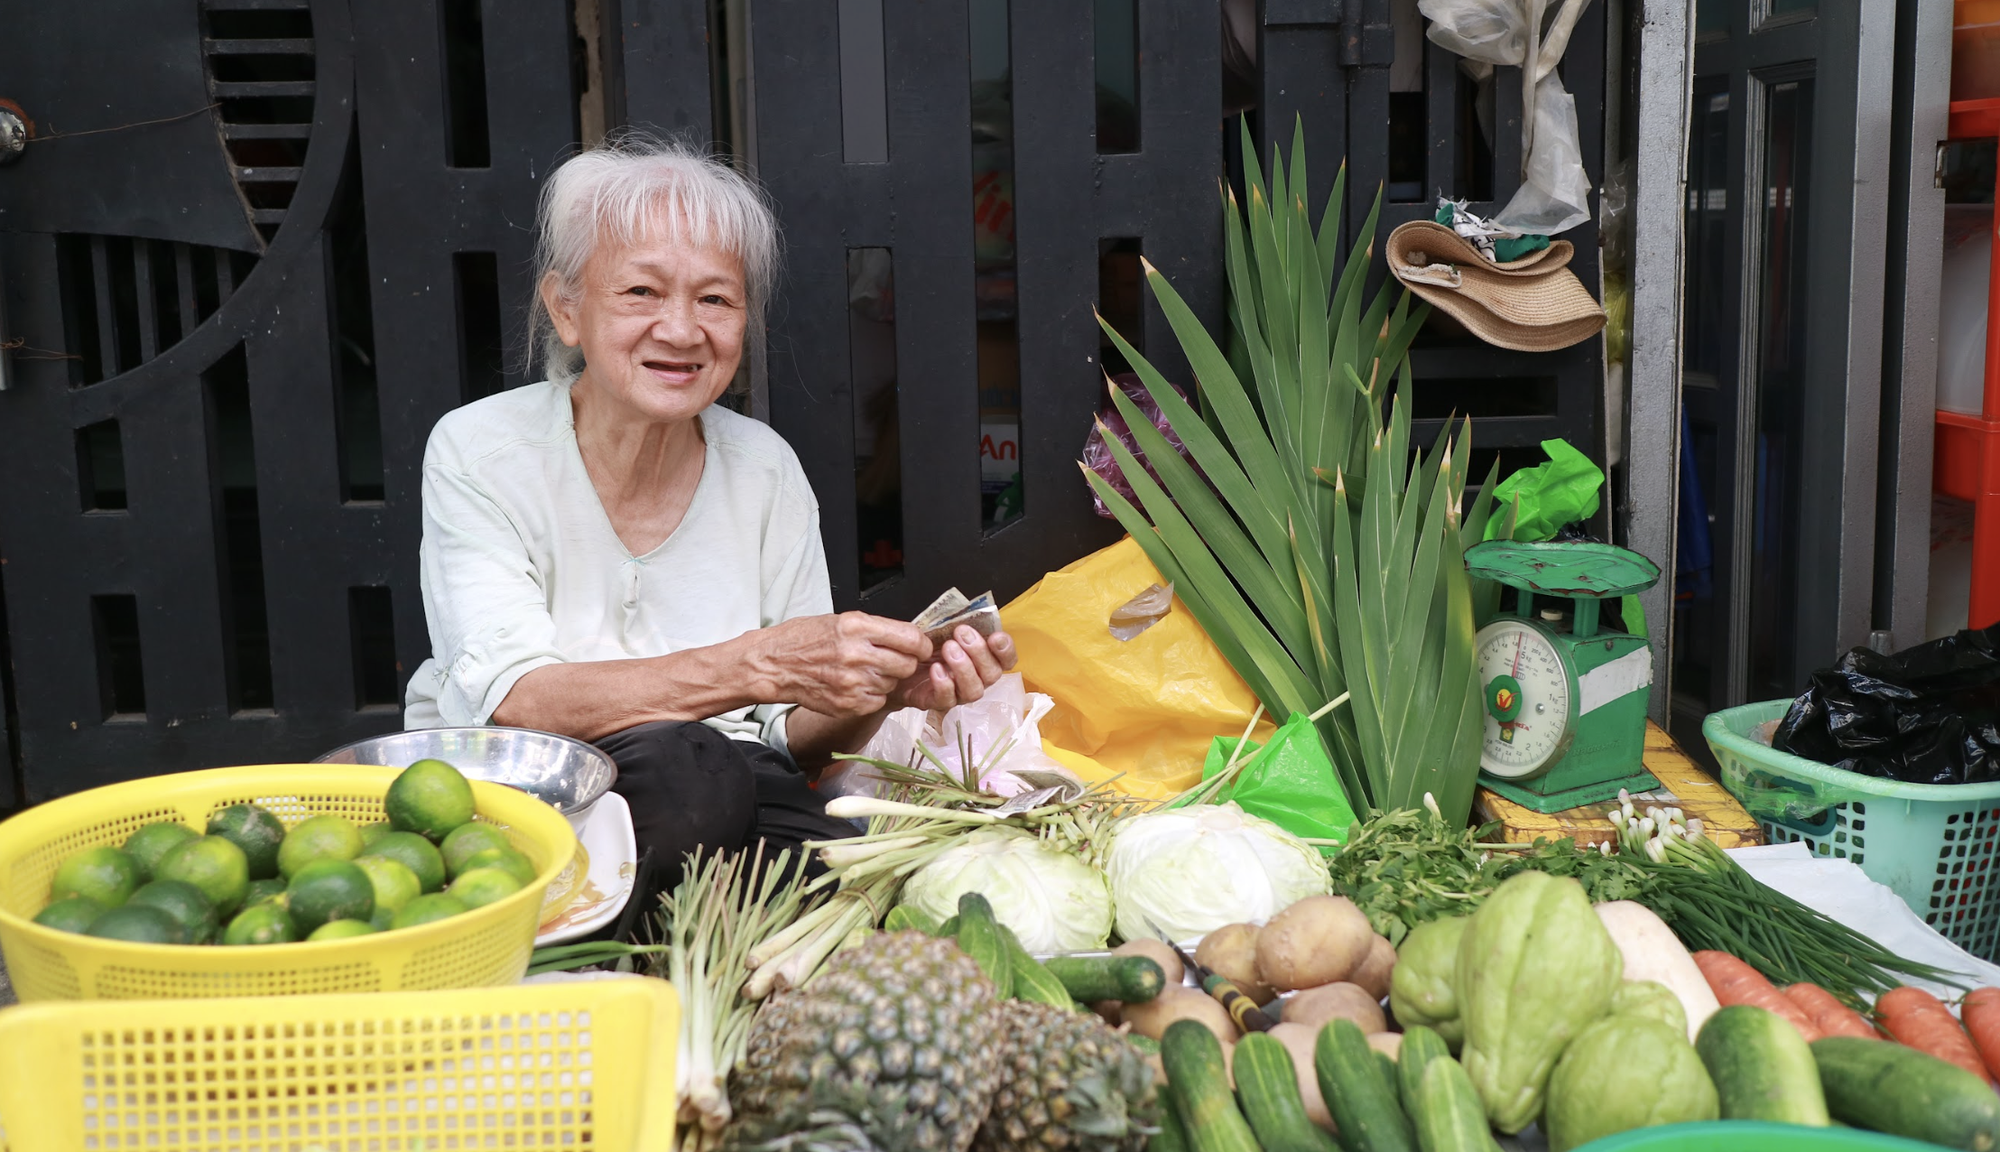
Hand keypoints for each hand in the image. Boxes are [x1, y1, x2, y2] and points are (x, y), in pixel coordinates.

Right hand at [751, 612, 931, 717]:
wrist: (774, 664)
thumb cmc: (804, 639)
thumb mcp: (841, 621)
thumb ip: (876, 629)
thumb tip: (909, 638)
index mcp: (856, 627)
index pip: (910, 638)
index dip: (921, 645)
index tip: (920, 647)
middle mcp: (856, 654)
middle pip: (907, 665)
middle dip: (905, 662)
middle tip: (891, 660)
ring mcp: (852, 682)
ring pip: (892, 684)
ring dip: (886, 679)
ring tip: (864, 671)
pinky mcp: (848, 704)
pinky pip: (878, 701)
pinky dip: (872, 694)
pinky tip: (855, 685)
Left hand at [893, 626, 1017, 712]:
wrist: (900, 662)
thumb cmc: (928, 645)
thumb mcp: (944, 629)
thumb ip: (960, 624)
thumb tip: (969, 612)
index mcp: (983, 659)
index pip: (1006, 660)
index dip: (1006, 650)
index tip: (995, 637)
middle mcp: (976, 679)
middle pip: (992, 674)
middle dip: (979, 652)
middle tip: (961, 633)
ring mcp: (959, 693)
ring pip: (974, 690)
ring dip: (964, 668)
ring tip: (948, 648)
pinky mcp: (938, 702)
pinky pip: (948, 699)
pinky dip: (944, 683)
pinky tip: (935, 668)